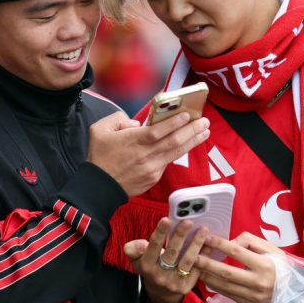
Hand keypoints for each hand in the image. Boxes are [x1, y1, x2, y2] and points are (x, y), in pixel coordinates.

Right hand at [88, 111, 209, 195]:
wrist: (99, 187)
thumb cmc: (99, 156)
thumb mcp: (99, 129)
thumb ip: (118, 119)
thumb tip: (139, 123)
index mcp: (131, 141)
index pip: (157, 131)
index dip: (174, 123)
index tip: (187, 115)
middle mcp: (144, 155)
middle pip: (173, 141)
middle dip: (191, 130)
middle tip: (204, 121)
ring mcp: (151, 168)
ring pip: (176, 152)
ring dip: (192, 141)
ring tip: (204, 131)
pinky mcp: (153, 177)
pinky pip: (169, 161)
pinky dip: (180, 151)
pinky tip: (188, 144)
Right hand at [125, 217, 209, 302]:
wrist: (160, 292)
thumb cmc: (150, 268)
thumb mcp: (137, 259)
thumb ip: (134, 250)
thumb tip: (136, 244)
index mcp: (146, 266)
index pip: (153, 247)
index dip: (160, 233)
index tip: (167, 219)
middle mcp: (159, 275)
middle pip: (171, 253)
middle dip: (180, 236)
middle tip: (188, 221)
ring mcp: (174, 282)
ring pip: (187, 261)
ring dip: (196, 244)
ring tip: (203, 229)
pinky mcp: (186, 286)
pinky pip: (197, 269)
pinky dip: (204, 255)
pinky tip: (209, 243)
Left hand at [195, 232, 284, 302]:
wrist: (289, 288)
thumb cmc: (277, 263)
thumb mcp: (268, 247)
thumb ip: (248, 240)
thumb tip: (228, 242)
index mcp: (264, 265)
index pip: (237, 252)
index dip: (220, 244)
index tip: (206, 238)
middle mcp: (258, 282)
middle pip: (227, 272)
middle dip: (207, 264)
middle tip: (193, 256)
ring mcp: (252, 296)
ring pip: (224, 286)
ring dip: (207, 276)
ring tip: (195, 267)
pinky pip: (226, 294)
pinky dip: (214, 285)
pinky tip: (205, 277)